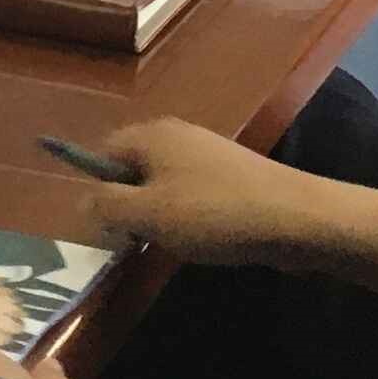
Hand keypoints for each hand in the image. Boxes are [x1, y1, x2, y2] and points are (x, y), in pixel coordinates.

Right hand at [70, 117, 336, 270]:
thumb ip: (107, 205)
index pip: (102, 152)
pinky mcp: (232, 175)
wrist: (294, 217)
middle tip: (136, 239)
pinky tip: (202, 240)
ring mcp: (208, 153)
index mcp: (152, 136)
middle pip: (133, 168)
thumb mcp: (149, 214)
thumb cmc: (213, 214)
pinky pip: (193, 193)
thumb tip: (83, 200)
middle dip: (129, 204)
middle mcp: (177, 135)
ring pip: (163, 183)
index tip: (106, 226)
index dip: (96, 188)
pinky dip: (188, 216)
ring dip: (159, 214)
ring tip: (171, 243)